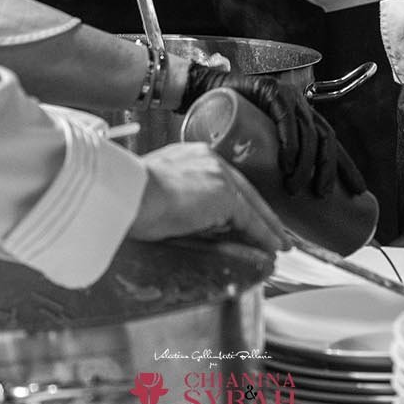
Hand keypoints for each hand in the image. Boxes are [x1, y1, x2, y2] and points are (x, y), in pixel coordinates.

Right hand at [129, 142, 289, 251]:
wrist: (125, 194)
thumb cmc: (128, 198)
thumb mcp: (157, 195)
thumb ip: (179, 202)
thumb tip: (192, 223)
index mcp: (190, 156)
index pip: (224, 181)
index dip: (239, 201)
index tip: (248, 216)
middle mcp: (208, 159)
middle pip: (244, 190)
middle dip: (260, 213)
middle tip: (274, 231)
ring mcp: (218, 174)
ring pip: (251, 204)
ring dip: (267, 227)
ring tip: (278, 244)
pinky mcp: (224, 194)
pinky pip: (251, 219)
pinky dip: (264, 235)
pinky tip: (273, 247)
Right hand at [180, 63, 368, 198]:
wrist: (206, 91)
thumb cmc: (230, 124)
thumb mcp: (257, 147)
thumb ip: (270, 167)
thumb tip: (279, 208)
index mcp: (304, 118)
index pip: (332, 143)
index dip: (347, 166)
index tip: (358, 191)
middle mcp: (301, 106)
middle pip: (325, 138)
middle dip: (330, 168)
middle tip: (322, 194)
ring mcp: (287, 96)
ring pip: (307, 131)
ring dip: (305, 162)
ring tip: (295, 187)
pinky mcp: (270, 91)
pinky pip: (286, 118)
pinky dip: (290, 141)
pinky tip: (287, 162)